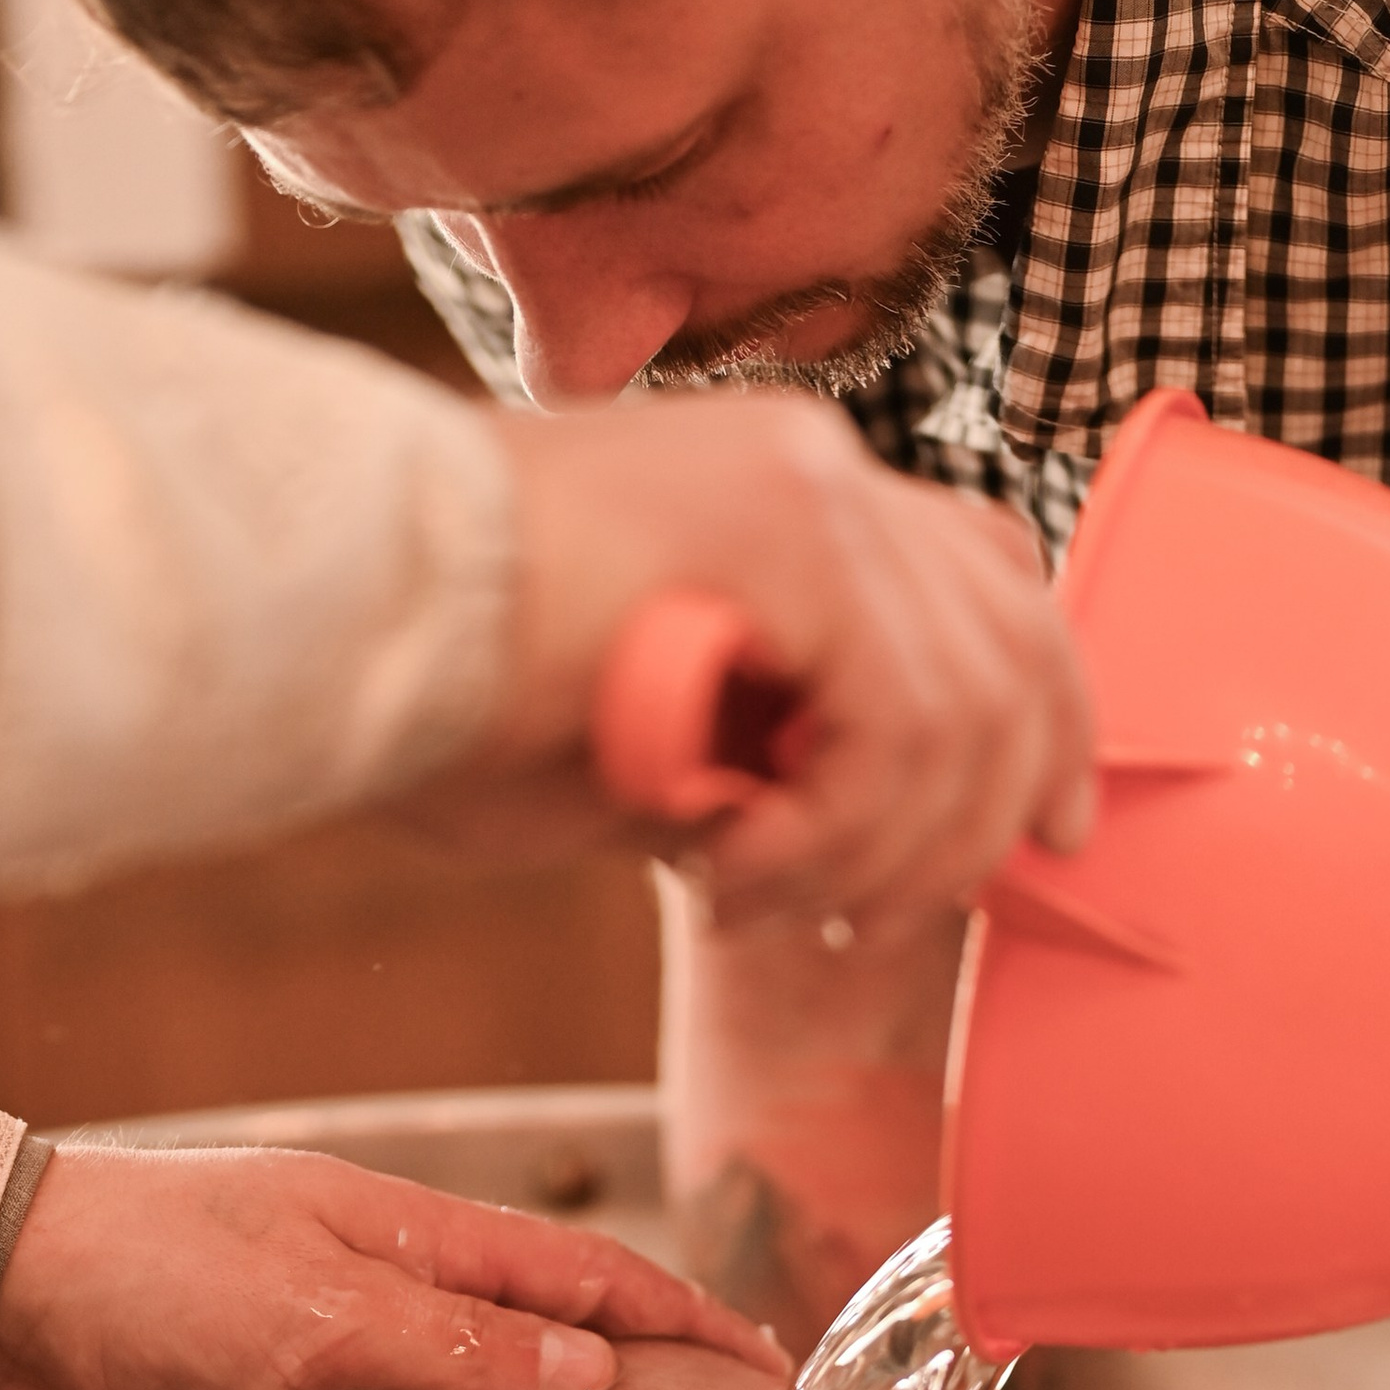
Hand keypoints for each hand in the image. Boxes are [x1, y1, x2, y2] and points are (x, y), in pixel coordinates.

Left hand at [0, 1142, 783, 1389]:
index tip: (769, 1375)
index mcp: (426, 1237)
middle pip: (556, 1348)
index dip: (689, 1322)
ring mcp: (355, 1362)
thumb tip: (589, 1371)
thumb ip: (461, 1348)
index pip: (595, 1278)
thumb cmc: (150, 1272)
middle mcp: (404, 1295)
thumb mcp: (323, 1311)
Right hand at [450, 392, 1094, 932]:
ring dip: (875, 852)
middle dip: (992, 814)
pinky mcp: (789, 530)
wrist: (341, 617)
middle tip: (891, 922)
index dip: (1046, 722)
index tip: (1048, 839)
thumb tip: (851, 853)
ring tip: (755, 899)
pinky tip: (730, 866)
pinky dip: (833, 833)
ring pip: (968, 709)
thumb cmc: (443, 692)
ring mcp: (811, 484)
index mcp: (792, 495)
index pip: (990, 587)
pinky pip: (897, 725)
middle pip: (1020, 638)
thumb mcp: (648, 750)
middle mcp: (820, 467)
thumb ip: (759, 772)